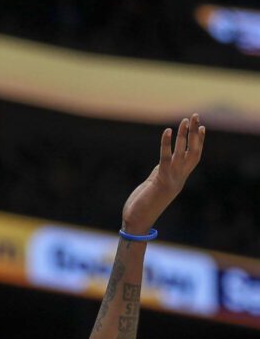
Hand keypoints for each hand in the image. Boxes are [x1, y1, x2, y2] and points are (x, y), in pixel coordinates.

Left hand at [122, 114, 204, 233]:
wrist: (137, 222)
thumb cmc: (142, 205)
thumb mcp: (155, 184)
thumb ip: (161, 172)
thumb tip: (164, 162)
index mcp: (179, 179)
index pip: (193, 158)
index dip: (199, 142)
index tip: (201, 127)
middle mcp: (179, 179)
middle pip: (193, 152)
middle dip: (195, 134)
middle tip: (196, 116)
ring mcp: (172, 180)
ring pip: (183, 154)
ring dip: (185, 135)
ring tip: (185, 119)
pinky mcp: (161, 181)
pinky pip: (165, 159)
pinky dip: (166, 144)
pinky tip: (167, 131)